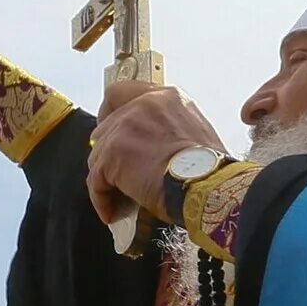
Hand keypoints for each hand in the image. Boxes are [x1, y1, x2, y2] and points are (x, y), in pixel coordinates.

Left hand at [86, 81, 226, 225]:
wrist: (209, 185)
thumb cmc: (210, 169)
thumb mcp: (196, 133)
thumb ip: (169, 129)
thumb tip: (154, 148)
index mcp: (166, 97)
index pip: (122, 92)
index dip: (111, 113)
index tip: (112, 133)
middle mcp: (143, 104)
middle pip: (106, 126)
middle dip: (108, 152)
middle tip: (116, 174)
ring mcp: (124, 126)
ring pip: (98, 154)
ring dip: (106, 179)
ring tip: (117, 200)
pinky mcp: (112, 152)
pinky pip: (96, 179)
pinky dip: (101, 198)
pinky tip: (112, 213)